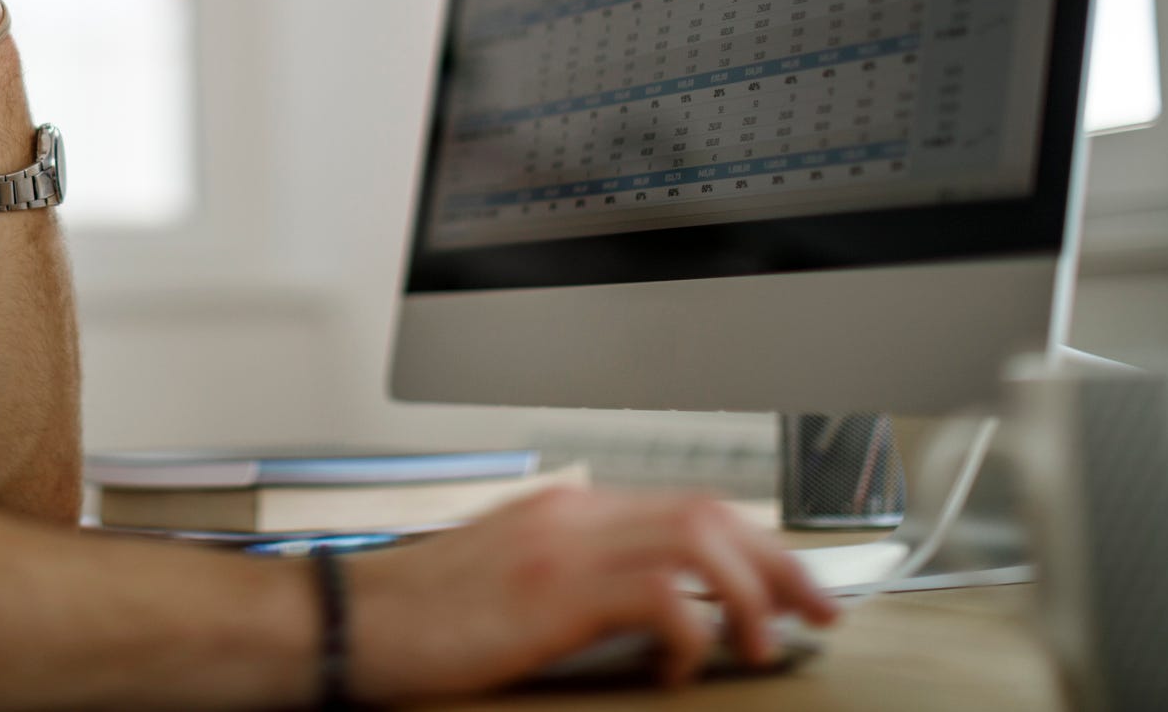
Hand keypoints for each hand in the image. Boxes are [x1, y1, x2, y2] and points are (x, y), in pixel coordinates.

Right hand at [341, 486, 839, 700]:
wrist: (347, 620)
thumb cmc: (419, 613)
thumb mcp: (509, 575)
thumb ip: (576, 572)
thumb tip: (651, 606)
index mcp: (566, 509)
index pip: (688, 504)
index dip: (758, 543)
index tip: (794, 587)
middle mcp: (572, 514)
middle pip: (710, 512)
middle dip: (780, 562)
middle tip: (819, 609)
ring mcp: (561, 546)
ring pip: (697, 539)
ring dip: (749, 592)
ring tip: (762, 641)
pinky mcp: (549, 592)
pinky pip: (655, 595)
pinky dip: (687, 630)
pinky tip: (682, 664)